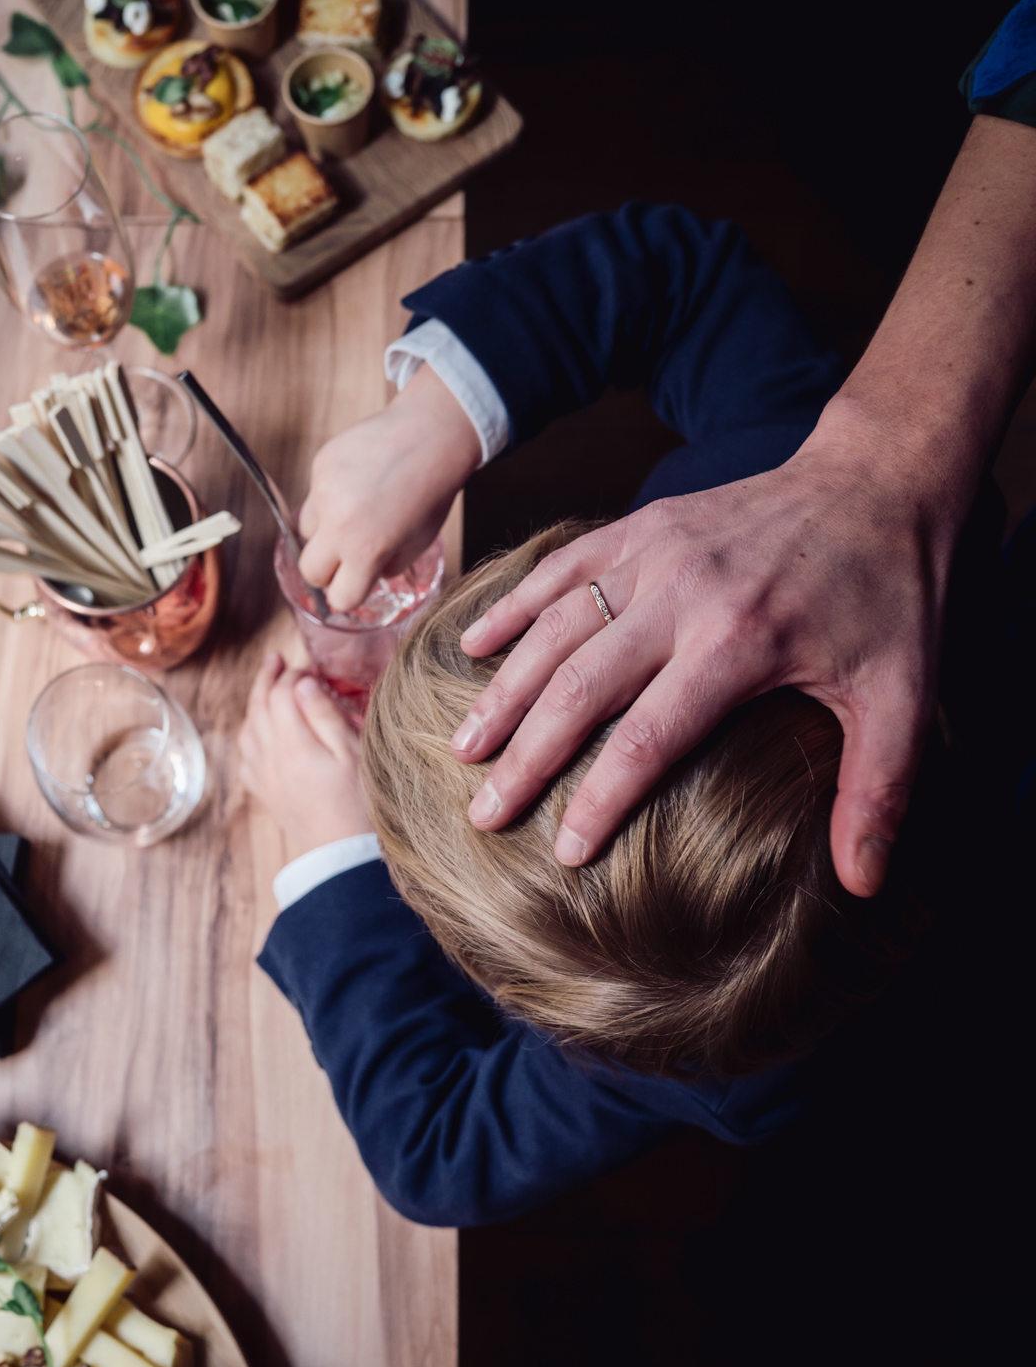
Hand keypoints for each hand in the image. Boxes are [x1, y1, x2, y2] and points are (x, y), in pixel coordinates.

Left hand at [238, 652, 370, 859]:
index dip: (294, 674)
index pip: (281, 693)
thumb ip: (324, 716)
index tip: (311, 668)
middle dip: (266, 679)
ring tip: (268, 689)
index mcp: (292, 743)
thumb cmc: (356, 805)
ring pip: (247, 728)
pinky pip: (246, 755)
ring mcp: (263, 775)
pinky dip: (250, 734)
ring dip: (255, 703)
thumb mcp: (350, 755)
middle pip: (258, 706)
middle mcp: (269, 757)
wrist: (341, 853)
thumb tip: (302, 683)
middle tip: (276, 659)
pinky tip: (260, 732)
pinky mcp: (265, 792)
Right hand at [298, 364, 480, 612]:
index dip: (349, 594)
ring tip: (353, 514)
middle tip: (345, 557)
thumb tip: (363, 576)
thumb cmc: (431, 492)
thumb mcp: (418, 543)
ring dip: (324, 532)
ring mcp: (324, 493)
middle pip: (310, 571)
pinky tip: (356, 484)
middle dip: (327, 571)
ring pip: (305, 531)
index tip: (354, 585)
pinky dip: (329, 498)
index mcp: (367, 550)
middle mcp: (339, 524)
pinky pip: (313, 496)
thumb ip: (386, 567)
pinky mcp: (320, 466)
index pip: (340, 597)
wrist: (430, 435)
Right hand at [452, 413, 971, 896]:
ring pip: (555, 629)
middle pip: (580, 688)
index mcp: (740, 642)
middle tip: (483, 815)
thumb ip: (878, 790)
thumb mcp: (903, 696)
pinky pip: (559, 569)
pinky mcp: (640, 526)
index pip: (649, 738)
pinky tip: (471, 649)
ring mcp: (653, 553)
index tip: (564, 854)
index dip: (599, 799)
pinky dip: (511, 608)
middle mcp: (682, 595)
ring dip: (503, 693)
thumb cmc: (890, 594)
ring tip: (464, 751)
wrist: (878, 480)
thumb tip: (862, 886)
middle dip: (525, 758)